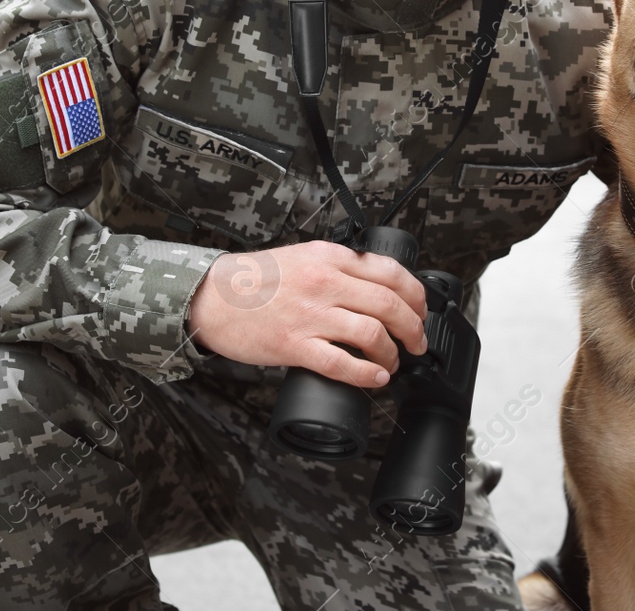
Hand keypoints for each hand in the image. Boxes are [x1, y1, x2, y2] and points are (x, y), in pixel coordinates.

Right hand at [185, 240, 429, 388]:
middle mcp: (324, 282)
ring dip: (392, 353)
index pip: (390, 272)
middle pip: (389, 304)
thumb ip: (337, 266)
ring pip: (372, 334)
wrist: (212, 297)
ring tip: (393, 362)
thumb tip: (375, 286)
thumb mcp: (302, 256)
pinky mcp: (293, 344)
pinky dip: (366, 374)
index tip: (421, 311)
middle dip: (413, 328)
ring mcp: (309, 314)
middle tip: (417, 343)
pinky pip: (341, 363)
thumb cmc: (255, 281)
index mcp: (329, 257)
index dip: (416, 296)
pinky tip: (375, 378)